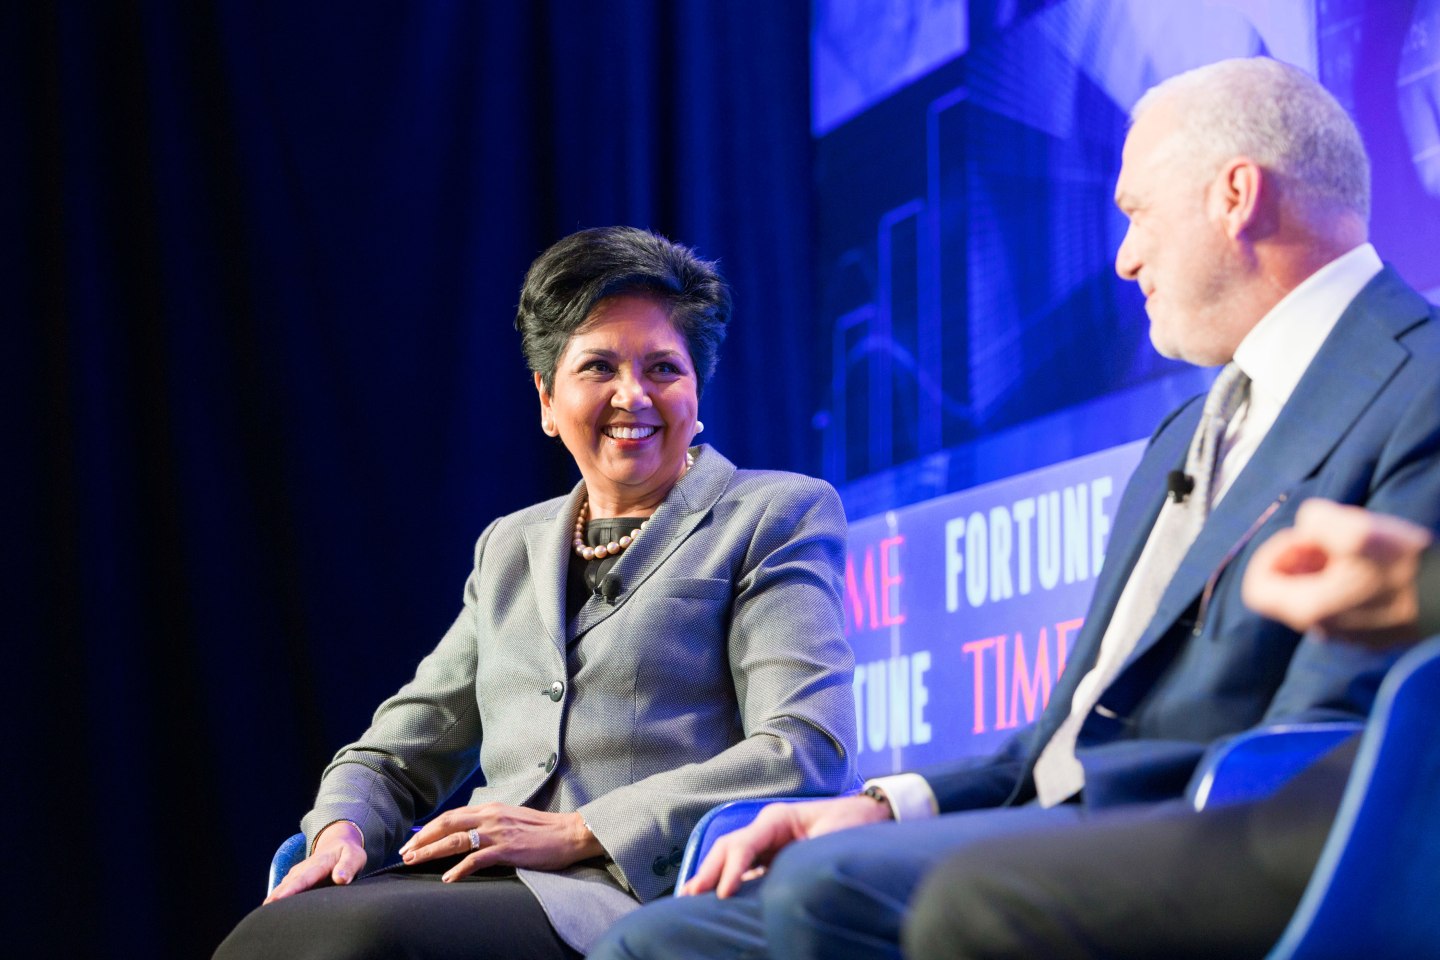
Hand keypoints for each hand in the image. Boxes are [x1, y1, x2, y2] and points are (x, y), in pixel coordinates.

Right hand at [264, 820, 366, 903]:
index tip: (278, 899)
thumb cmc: (348, 853)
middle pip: (288, 884)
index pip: (303, 879)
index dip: (290, 890)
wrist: (338, 843)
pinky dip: (277, 898)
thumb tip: (341, 879)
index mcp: (318, 864)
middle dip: (276, 896)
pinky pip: (285, 889)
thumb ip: (348, 866)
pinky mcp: (297, 880)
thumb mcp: (354, 856)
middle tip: (263, 911)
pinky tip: (270, 909)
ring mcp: (298, 874)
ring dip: (274, 898)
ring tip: (263, 914)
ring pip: (284, 887)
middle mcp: (304, 869)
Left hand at [397, 803, 603, 881]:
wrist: (570, 833)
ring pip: (456, 840)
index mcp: (492, 808)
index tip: (415, 840)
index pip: (452, 815)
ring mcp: (498, 833)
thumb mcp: (512, 819)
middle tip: (406, 852)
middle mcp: (491, 816)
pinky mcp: (508, 849)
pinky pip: (477, 859)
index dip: (430, 828)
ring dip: (432, 851)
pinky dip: (460, 868)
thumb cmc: (543, 829)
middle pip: (447, 824)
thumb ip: (492, 823)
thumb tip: (471, 833)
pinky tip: (448, 877)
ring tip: (415, 862)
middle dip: (423, 838)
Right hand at [680, 794, 890, 898]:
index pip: (743, 845)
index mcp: (776, 819)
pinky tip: (716, 899)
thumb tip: (784, 885)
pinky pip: (746, 869)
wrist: (873, 817)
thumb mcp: (831, 839)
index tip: (722, 894)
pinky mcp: (774, 857)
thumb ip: (805, 857)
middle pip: (728, 849)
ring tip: (691, 898)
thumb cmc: (853, 824)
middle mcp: (767, 829)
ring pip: (731, 858)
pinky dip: (729, 883)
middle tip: (690, 896)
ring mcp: (768, 842)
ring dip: (712, 876)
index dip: (731, 870)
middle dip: (709, 871)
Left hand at [1242, 499, 1431, 647]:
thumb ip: (1315, 520)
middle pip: (1286, 591)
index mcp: (1307, 609)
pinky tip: (1372, 565)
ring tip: (1354, 547)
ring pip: (1315, 597)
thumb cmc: (1404, 566)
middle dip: (1299, 557)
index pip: (1256, 588)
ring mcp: (1348, 636)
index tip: (1302, 538)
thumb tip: (1307, 526)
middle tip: (1330, 537)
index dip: (1271, 555)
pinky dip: (1345, 582)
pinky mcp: (1373, 634)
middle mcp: (1322, 630)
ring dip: (1323, 567)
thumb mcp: (1355, 529)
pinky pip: (1342, 606)